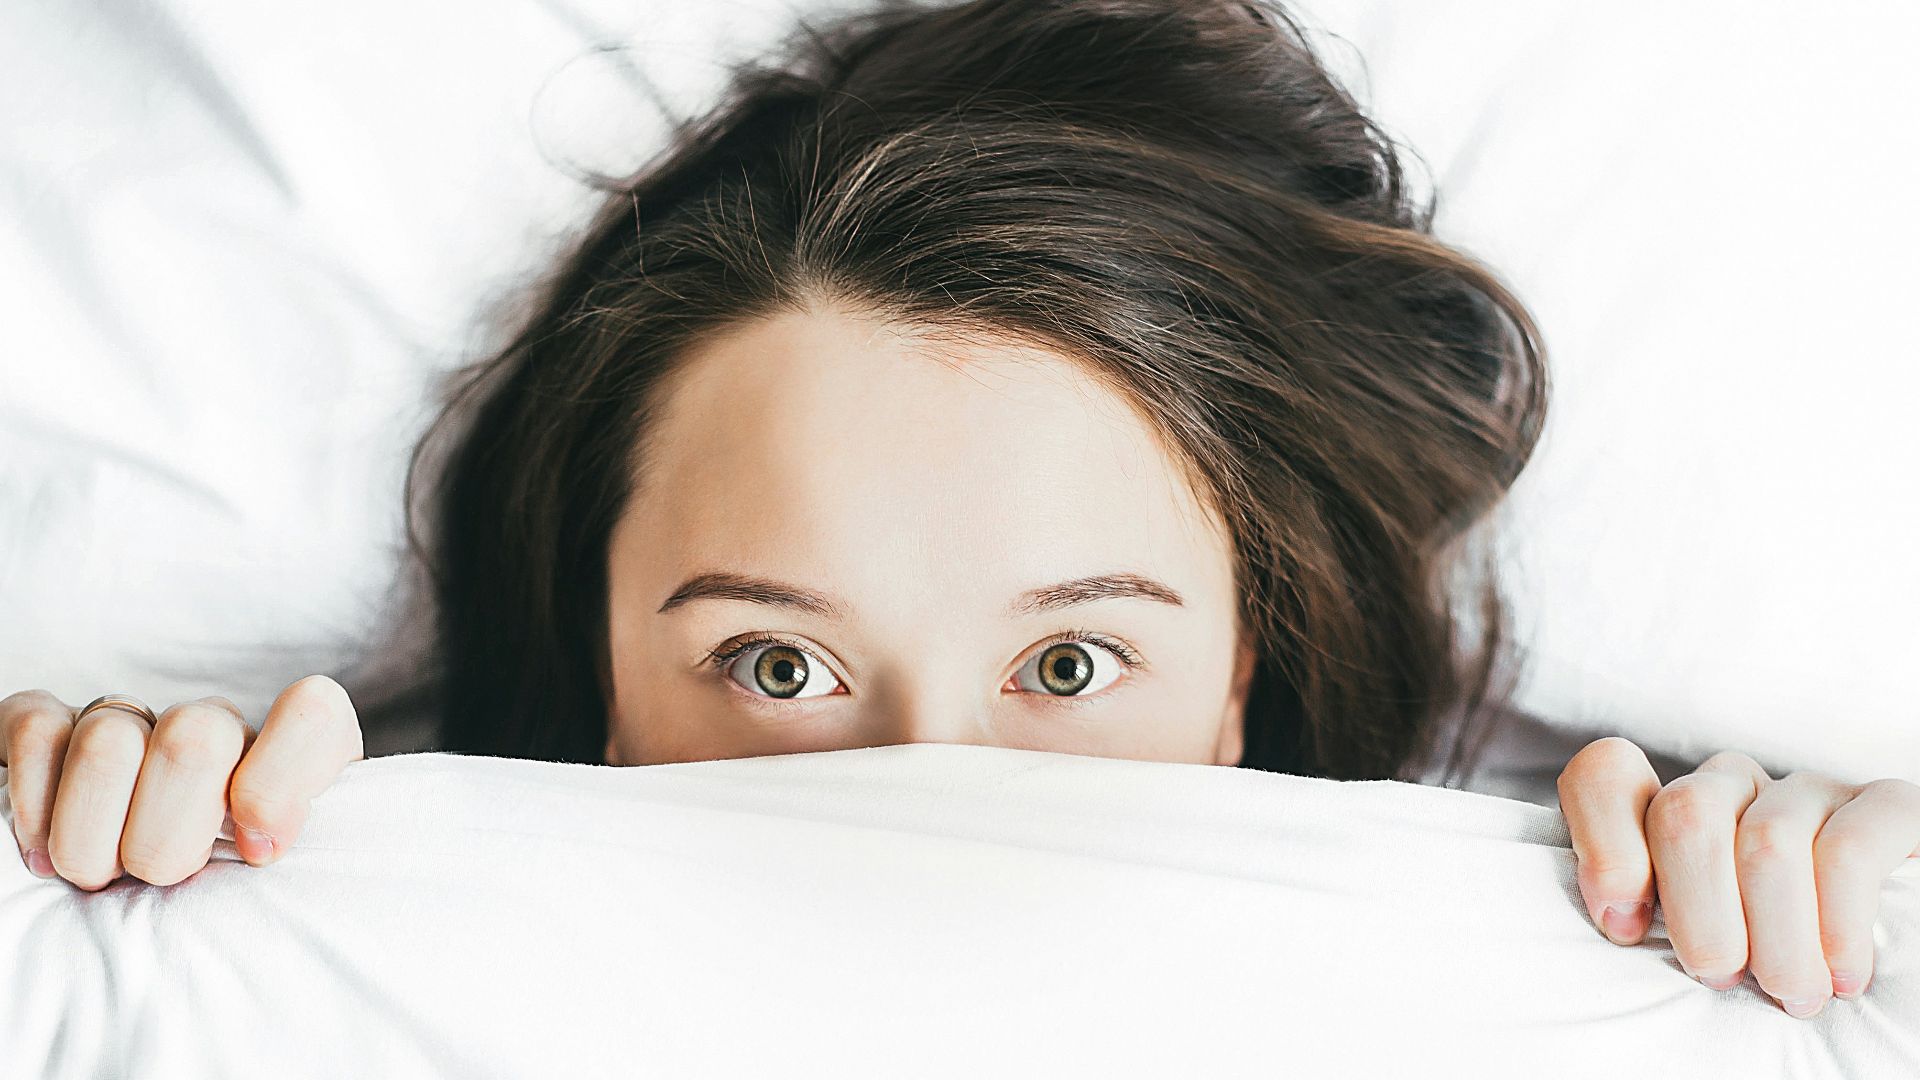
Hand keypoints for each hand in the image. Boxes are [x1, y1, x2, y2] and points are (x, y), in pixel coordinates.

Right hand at [2, 675, 363, 889]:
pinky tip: (45, 854)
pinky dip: (35, 806)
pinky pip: (37, 731)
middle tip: (159, 880)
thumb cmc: (225, 904)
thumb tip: (262, 847)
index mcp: (289, 760)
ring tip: (100, 877)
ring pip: (110, 743)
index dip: (280, 782)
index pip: (312, 715)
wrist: (133, 902)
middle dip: (167, 839)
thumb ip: (292, 867)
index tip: (257, 853)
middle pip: (196, 740)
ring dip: (94, 839)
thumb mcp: (280, 895)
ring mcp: (134, 721)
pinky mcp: (53, 726)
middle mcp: (215, 728)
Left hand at [1558, 736, 1919, 1017]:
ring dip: (1776, 937)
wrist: (1884, 990)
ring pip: (1767, 841)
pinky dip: (1839, 923)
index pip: (1605, 776)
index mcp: (1668, 810)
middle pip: (1686, 813)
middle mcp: (1734, 785)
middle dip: (1699, 913)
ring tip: (1790, 993)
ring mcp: (1808, 791)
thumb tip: (1619, 922)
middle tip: (1720, 978)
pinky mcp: (1887, 808)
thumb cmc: (1759, 969)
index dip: (1605, 848)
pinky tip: (1842, 974)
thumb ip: (1639, 916)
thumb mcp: (1684, 944)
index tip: (1626, 929)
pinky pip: (1849, 850)